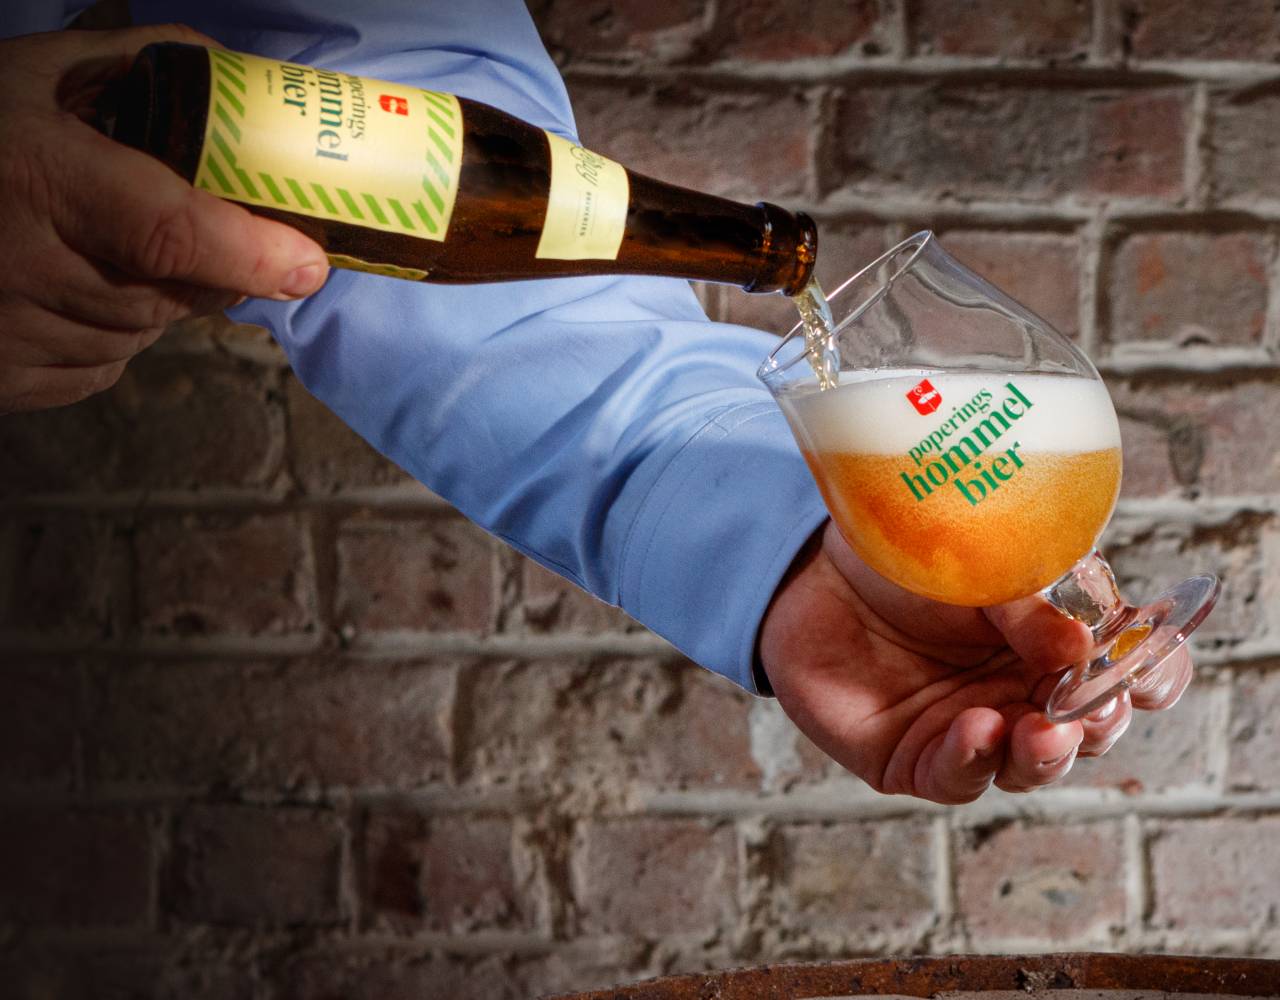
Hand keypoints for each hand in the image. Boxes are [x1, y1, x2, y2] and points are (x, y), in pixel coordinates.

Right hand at [0, 25, 329, 412]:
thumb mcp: (32, 74)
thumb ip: (136, 69)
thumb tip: (243, 84)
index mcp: (35, 177)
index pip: (166, 231)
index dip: (247, 253)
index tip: (308, 264)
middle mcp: (19, 265)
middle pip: (168, 293)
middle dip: (209, 271)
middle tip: (211, 237)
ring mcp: (8, 334)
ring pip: (139, 335)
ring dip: (153, 300)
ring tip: (107, 249)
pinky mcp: (1, 381)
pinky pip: (99, 368)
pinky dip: (107, 335)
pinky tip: (71, 289)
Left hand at [758, 522, 1192, 803]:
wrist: (809, 570)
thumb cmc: (902, 559)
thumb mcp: (979, 563)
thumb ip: (1029, 605)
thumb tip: (1082, 650)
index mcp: (1060, 640)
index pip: (1133, 670)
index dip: (1152, 676)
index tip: (1147, 672)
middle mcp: (1027, 692)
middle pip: (1093, 728)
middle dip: (1100, 722)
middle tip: (1093, 706)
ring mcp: (976, 729)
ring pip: (1034, 765)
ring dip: (1048, 754)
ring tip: (1043, 732)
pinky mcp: (918, 759)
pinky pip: (958, 776)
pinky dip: (973, 757)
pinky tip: (977, 729)